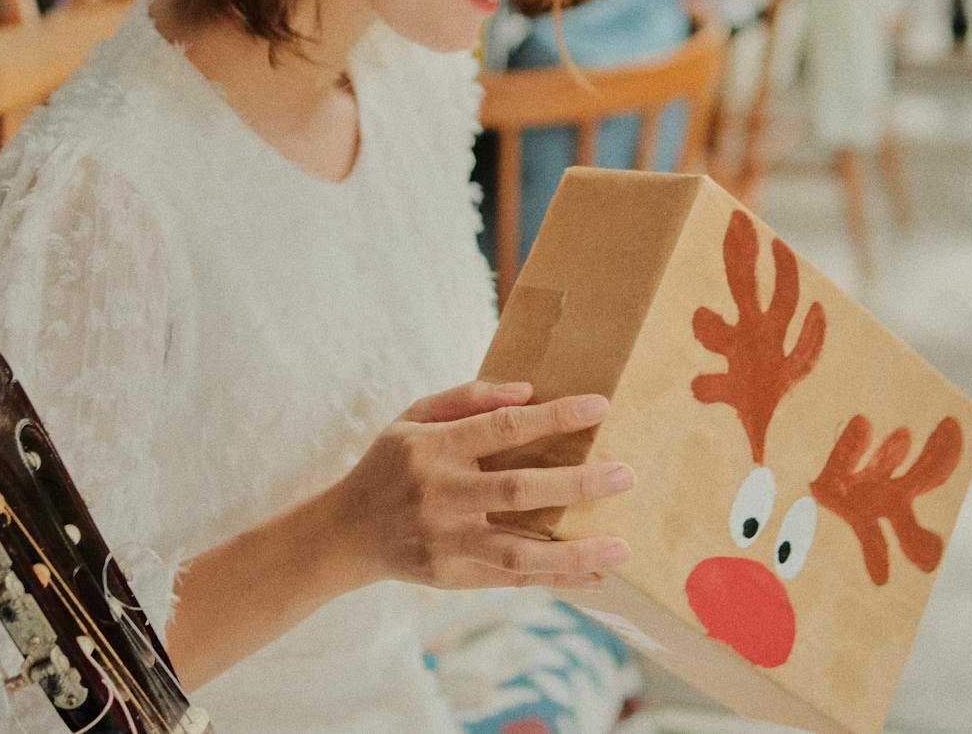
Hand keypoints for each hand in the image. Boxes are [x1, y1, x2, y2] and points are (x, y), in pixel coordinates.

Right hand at [322, 380, 634, 591]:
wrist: (346, 533)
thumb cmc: (390, 464)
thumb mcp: (413, 418)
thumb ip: (466, 399)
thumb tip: (527, 392)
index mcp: (432, 448)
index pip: (500, 427)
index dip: (552, 417)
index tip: (599, 407)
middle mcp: (440, 496)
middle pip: (517, 490)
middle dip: (575, 484)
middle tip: (624, 475)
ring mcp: (446, 542)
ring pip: (517, 549)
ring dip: (574, 549)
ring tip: (621, 545)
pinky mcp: (452, 577)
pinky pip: (512, 579)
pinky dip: (556, 579)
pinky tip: (596, 575)